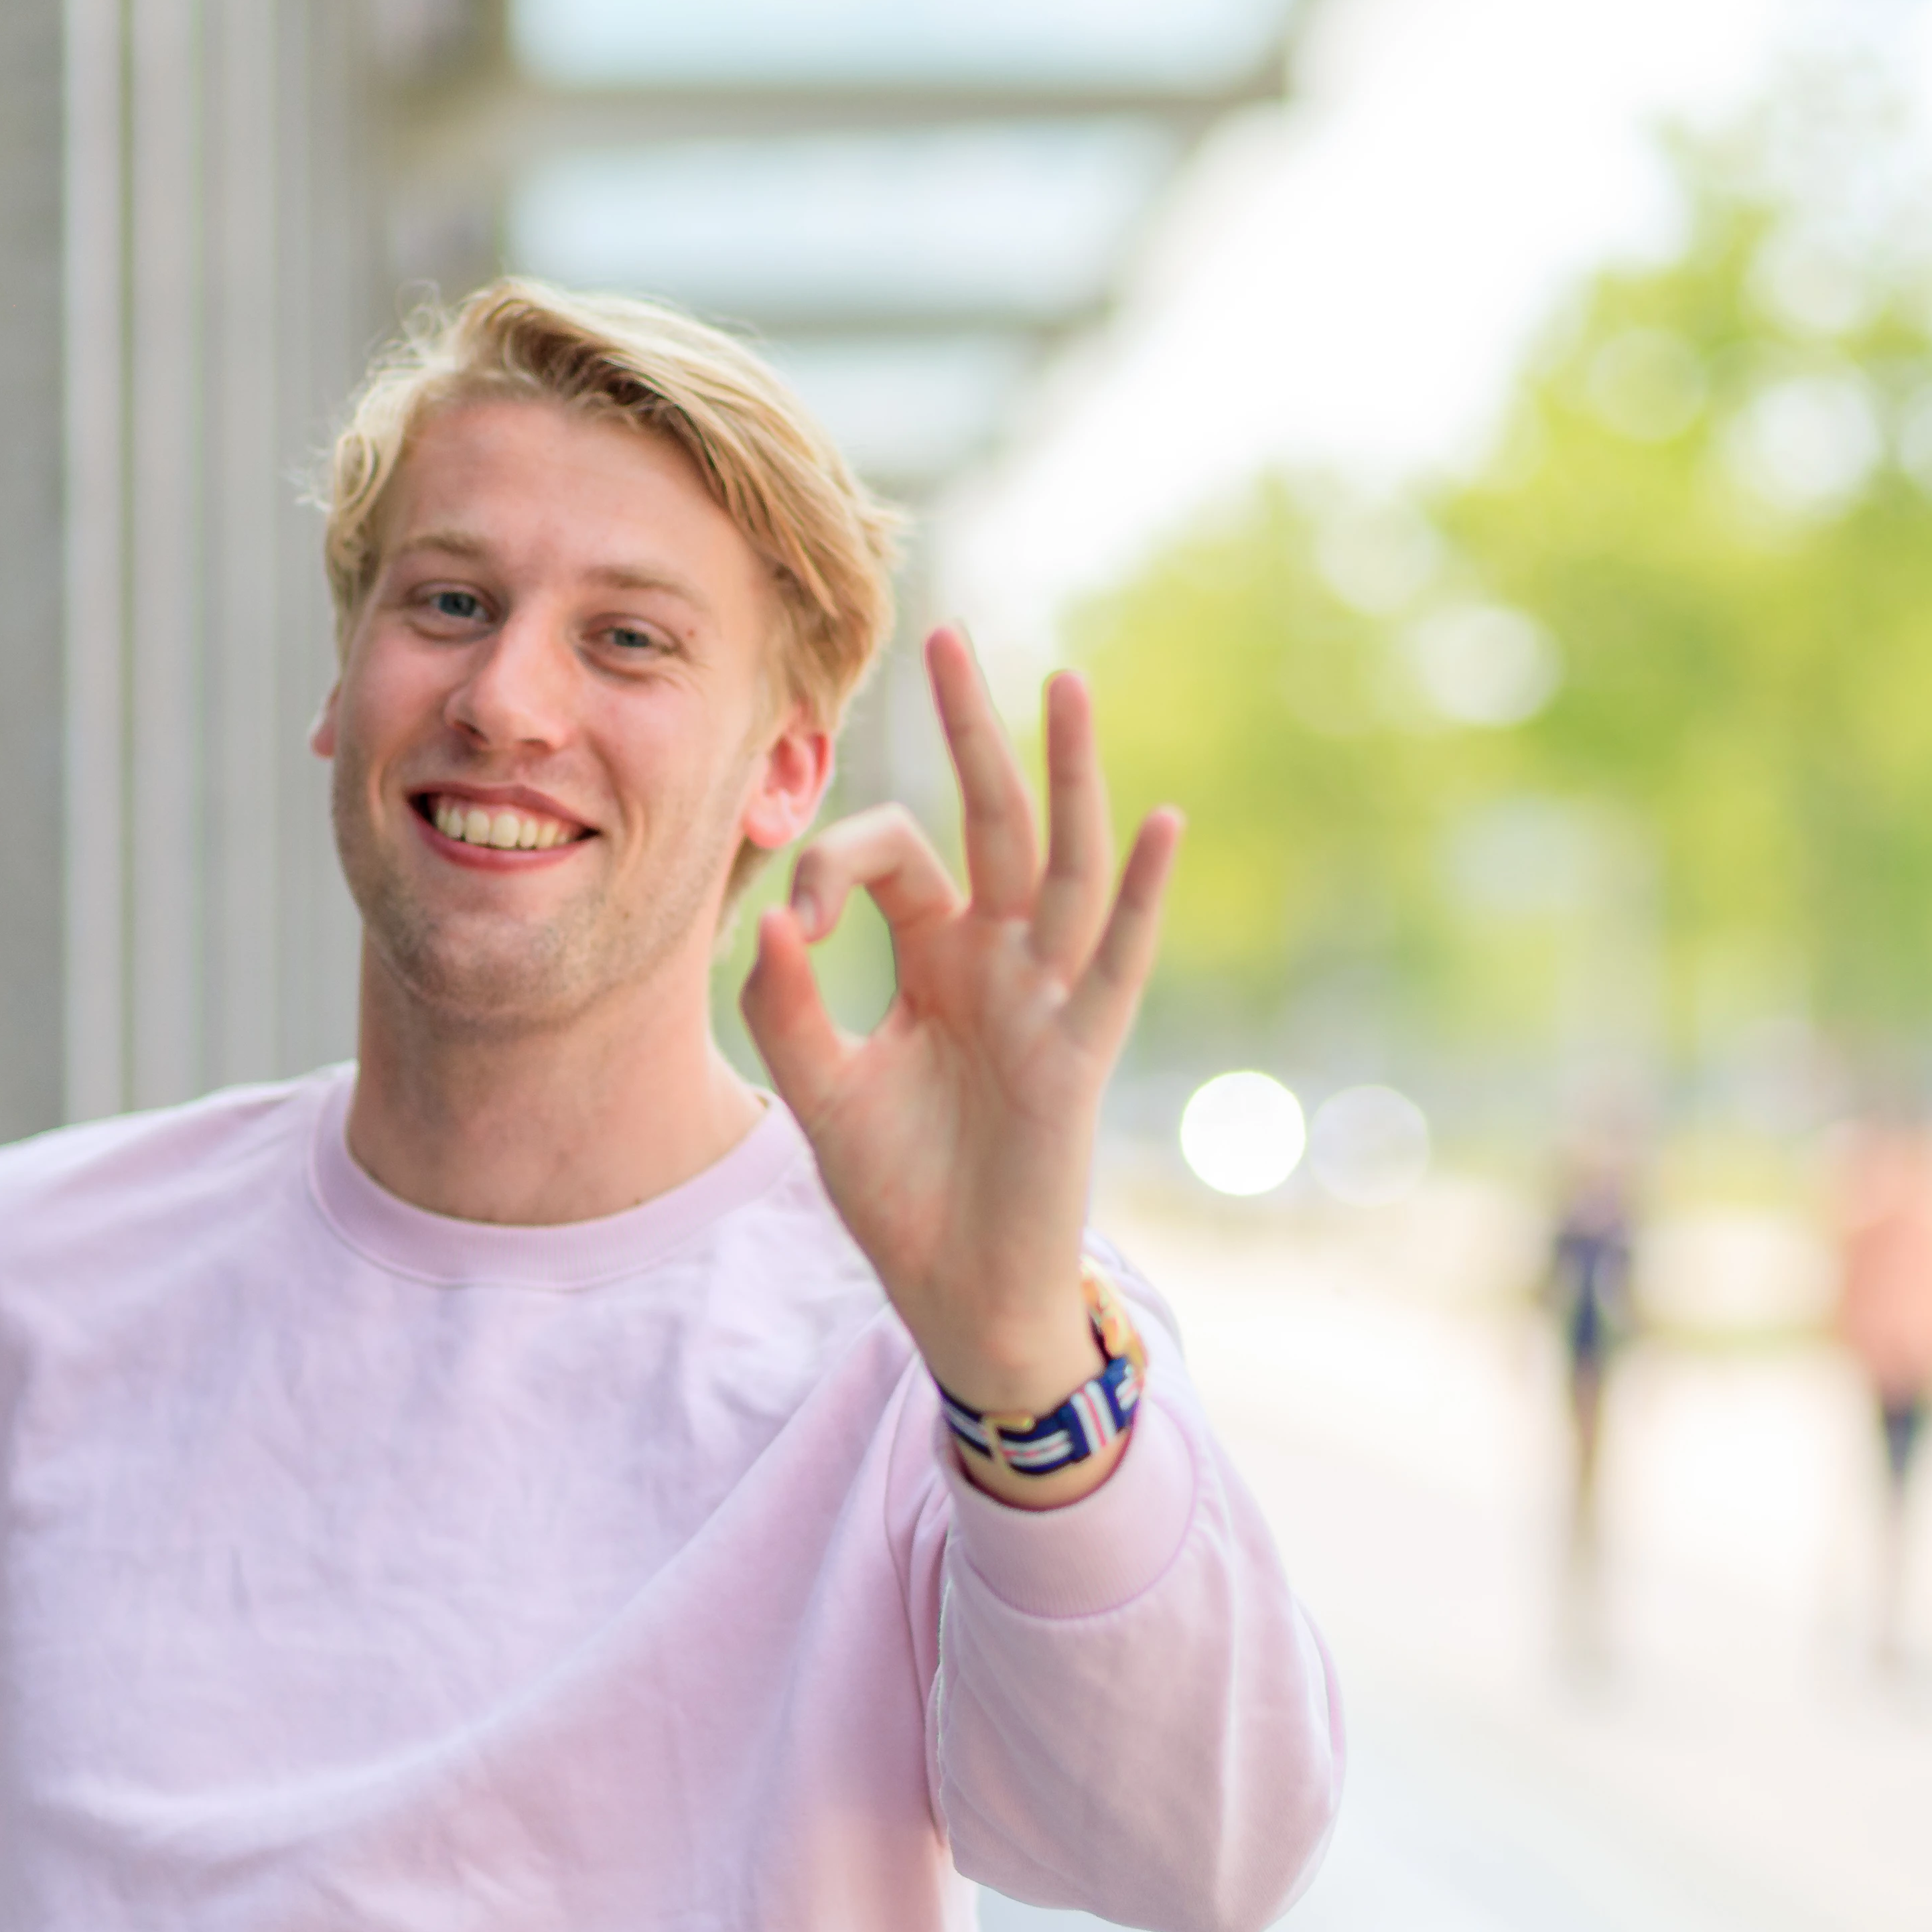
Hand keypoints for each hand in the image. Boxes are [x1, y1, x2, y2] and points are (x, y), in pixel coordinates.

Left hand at [742, 628, 1177, 1468]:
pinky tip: (1158, 821)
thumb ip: (787, 1010)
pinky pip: (1114, 961)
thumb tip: (773, 921)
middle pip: (990, 819)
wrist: (958, 1296)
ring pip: (1060, 863)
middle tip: (950, 635)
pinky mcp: (1078, 1052)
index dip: (835, 866)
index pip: (895, 857)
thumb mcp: (821, 1095)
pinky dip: (1139, 893)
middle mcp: (1001, 960)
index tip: (793, 925)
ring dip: (1065, 775)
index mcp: (938, 958)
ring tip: (1066, 685)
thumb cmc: (903, 1195)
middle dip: (973, 728)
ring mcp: (1047, 999)